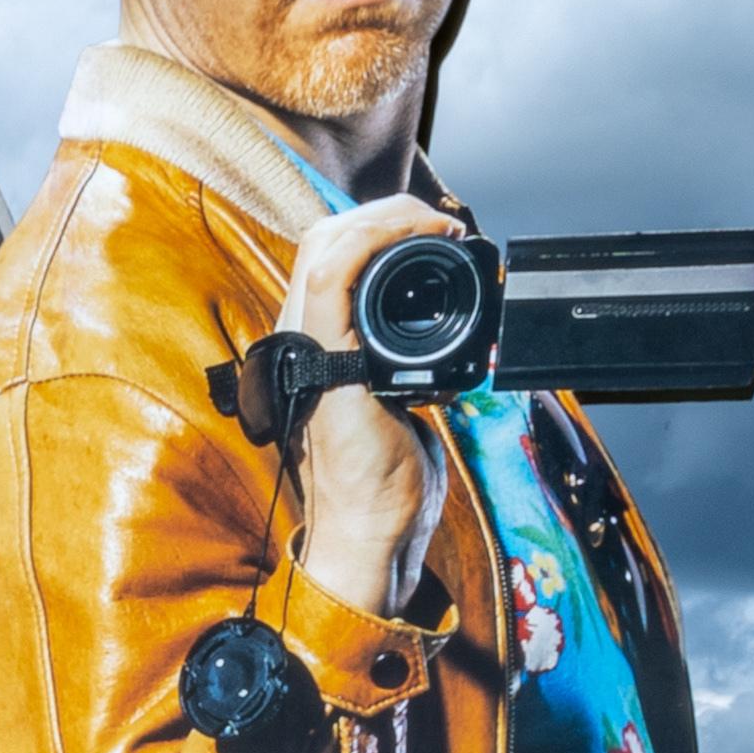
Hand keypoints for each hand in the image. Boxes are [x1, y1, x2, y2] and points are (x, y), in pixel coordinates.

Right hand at [275, 192, 464, 626]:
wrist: (371, 536)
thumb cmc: (384, 485)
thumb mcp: (400, 406)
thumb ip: (406, 371)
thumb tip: (452, 352)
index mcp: (315, 349)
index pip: (331, 259)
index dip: (377, 229)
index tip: (433, 232)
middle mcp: (302, 341)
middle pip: (326, 239)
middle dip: (388, 216)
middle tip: (442, 226)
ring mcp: (308, 349)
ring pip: (327, 244)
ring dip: (389, 221)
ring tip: (439, 230)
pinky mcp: (326, 361)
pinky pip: (336, 274)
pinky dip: (377, 240)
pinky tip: (420, 235)